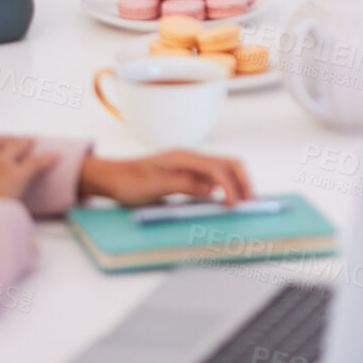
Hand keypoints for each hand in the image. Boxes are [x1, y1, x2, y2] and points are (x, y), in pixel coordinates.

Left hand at [77, 150, 252, 205]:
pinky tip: (228, 200)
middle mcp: (191, 158)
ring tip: (245, 203)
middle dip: (244, 181)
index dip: (231, 186)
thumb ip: (183, 184)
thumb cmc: (127, 180)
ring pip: (224, 169)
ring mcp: (190, 165)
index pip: (218, 168)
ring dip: (238, 183)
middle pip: (229, 163)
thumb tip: (212, 188)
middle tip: (252, 204)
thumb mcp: (153, 185)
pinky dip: (227, 187)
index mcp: (184, 157)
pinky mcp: (188, 174)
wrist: (110, 177)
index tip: (234, 205)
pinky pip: (214, 177)